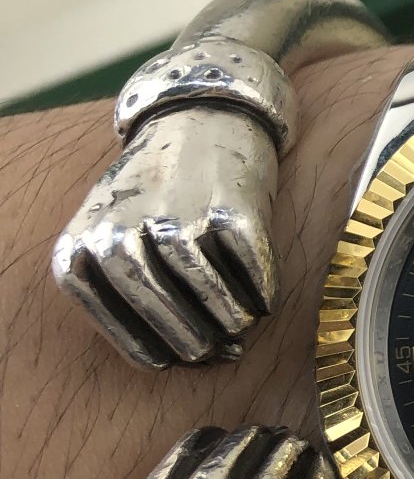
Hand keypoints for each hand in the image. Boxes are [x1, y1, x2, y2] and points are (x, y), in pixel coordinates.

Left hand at [51, 109, 279, 367]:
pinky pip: (250, 269)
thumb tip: (202, 357)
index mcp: (84, 242)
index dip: (147, 347)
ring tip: (240, 327)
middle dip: (191, 340)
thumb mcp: (118, 233)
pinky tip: (265, 302)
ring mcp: (178, 216)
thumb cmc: (159, 194)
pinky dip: (261, 292)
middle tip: (214, 352)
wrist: (201, 117)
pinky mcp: (231, 207)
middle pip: (161, 310)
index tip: (172, 361)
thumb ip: (144, 294)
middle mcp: (124, 229)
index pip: (115, 322)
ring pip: (207, 293)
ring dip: (229, 321)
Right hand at [114, 425, 344, 478]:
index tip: (225, 442)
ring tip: (295, 456)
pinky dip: (319, 476)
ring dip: (287, 453)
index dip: (207, 446)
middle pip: (225, 456)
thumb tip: (211, 447)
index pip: (180, 461)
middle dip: (251, 443)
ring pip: (270, 465)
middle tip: (270, 442)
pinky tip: (318, 478)